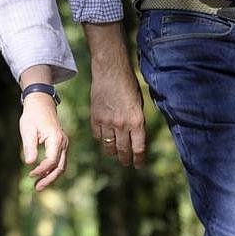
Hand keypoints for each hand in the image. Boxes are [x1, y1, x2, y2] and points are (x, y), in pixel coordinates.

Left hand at [19, 94, 68, 190]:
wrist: (41, 103)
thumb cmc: (33, 115)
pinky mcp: (61, 144)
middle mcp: (63, 142)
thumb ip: (29, 146)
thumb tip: (30, 163)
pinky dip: (52, 169)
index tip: (30, 174)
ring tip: (39, 185)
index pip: (51, 161)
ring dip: (51, 176)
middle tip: (37, 188)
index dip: (41, 170)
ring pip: (61, 165)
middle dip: (49, 179)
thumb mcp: (28, 129)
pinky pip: (59, 160)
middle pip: (60, 167)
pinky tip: (42, 174)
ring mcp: (64, 143)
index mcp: (56, 139)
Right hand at [82, 22, 146, 167]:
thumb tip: (137, 137)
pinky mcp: (95, 117)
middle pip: (123, 150)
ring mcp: (107, 122)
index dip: (139, 160)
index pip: (138, 148)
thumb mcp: (139, 103)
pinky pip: (97, 135)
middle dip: (125, 159)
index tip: (138, 165)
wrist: (110, 70)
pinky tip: (104, 137)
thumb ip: (137, 121)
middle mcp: (122, 124)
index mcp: (137, 121)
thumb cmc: (129, 84)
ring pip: (109, 146)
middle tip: (126, 163)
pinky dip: (101, 139)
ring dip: (113, 151)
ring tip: (115, 153)